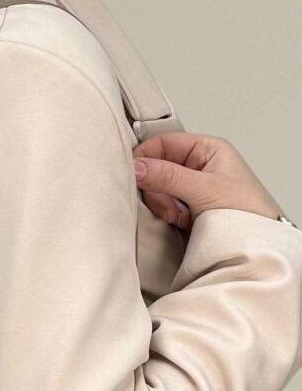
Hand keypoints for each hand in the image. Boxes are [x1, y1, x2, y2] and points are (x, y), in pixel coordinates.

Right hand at [132, 132, 284, 231]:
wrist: (257, 248)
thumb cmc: (248, 213)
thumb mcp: (205, 188)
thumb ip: (168, 176)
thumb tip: (136, 167)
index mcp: (207, 149)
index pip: (164, 142)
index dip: (146, 156)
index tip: (133, 172)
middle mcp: (197, 166)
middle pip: (156, 167)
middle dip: (156, 187)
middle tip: (168, 202)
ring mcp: (189, 189)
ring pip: (156, 189)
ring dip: (162, 204)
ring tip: (179, 215)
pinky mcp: (184, 210)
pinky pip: (160, 206)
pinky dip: (164, 215)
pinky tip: (179, 221)